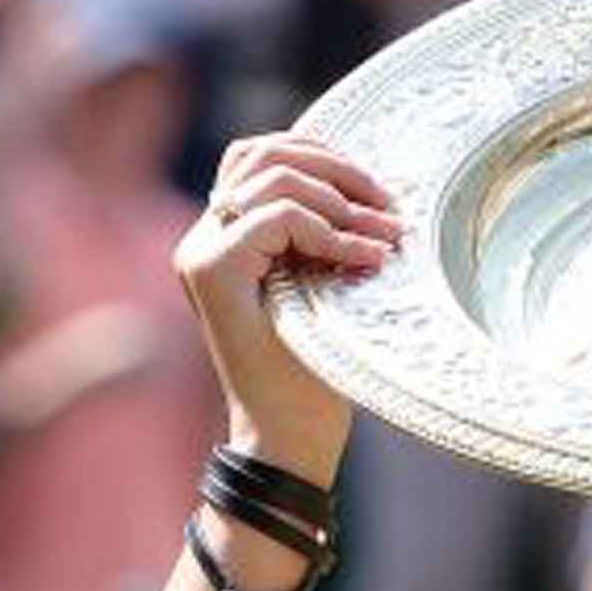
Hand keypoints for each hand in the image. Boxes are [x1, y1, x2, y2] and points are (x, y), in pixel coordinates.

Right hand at [172, 133, 403, 483]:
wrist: (287, 439)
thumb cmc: (313, 377)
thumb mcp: (323, 292)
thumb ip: (321, 241)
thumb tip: (371, 191)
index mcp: (222, 238)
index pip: (262, 158)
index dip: (327, 162)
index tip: (382, 202)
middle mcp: (201, 239)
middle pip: (262, 152)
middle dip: (337, 168)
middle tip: (390, 206)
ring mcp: (201, 254)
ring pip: (271, 175)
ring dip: (340, 198)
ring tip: (386, 235)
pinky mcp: (214, 274)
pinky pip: (279, 218)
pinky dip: (334, 232)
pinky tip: (371, 260)